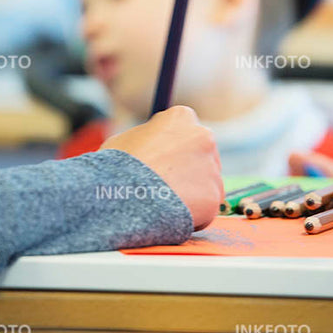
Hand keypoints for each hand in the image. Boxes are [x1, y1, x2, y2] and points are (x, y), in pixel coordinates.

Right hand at [99, 106, 222, 229]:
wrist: (124, 196)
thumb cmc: (117, 165)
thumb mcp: (127, 139)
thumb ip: (148, 139)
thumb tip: (149, 145)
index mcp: (181, 117)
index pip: (185, 127)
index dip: (173, 144)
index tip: (162, 156)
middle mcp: (204, 137)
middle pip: (201, 153)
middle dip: (187, 167)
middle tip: (164, 182)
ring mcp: (212, 168)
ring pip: (205, 183)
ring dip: (189, 192)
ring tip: (161, 201)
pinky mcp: (214, 197)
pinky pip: (205, 207)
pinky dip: (191, 213)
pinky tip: (169, 214)